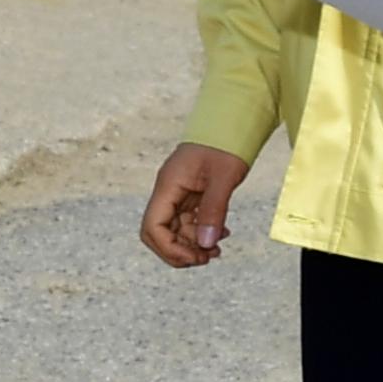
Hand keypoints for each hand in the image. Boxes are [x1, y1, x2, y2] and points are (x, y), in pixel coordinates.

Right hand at [139, 141, 249, 268]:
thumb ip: (214, 210)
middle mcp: (168, 192)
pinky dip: (201, 233)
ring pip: (174, 231)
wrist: (230, 124)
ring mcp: (177, 195)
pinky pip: (188, 223)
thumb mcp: (223, 178)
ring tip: (217, 249)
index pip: (152, 227)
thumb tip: (206, 244)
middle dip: (179, 251)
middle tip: (206, 257)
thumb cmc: (224, 144)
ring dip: (193, 245)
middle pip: (159, 233)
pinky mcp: (189, 196)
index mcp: (168, 186)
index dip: (169, 248)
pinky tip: (221, 234)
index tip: (195, 256)